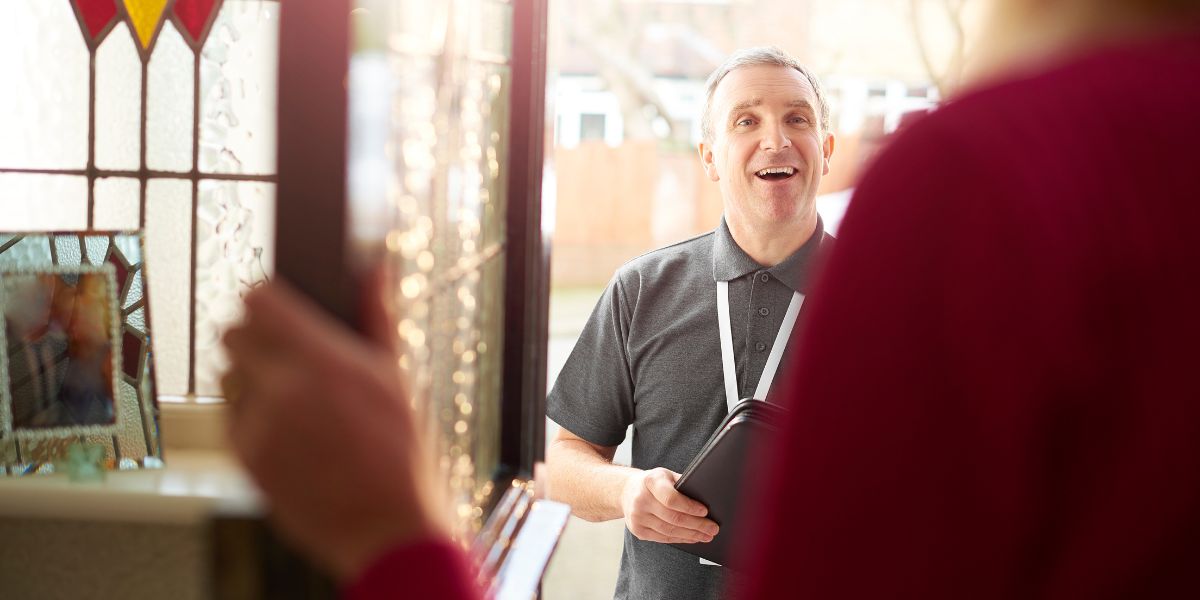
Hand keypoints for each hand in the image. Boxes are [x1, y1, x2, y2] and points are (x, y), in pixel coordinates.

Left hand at [223, 277, 443, 581]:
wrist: (388, 529)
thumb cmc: (404, 452)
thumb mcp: (399, 377)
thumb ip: (378, 314)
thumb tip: (375, 264)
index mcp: (326, 360)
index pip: (259, 300)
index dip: (265, 297)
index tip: (276, 304)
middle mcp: (285, 388)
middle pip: (232, 333)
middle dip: (254, 336)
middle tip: (282, 349)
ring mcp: (260, 426)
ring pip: (227, 376)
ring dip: (249, 377)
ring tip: (290, 396)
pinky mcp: (246, 459)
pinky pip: (232, 418)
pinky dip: (252, 418)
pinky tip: (290, 432)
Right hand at [619, 467, 718, 543]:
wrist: (626, 492)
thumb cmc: (653, 483)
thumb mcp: (666, 475)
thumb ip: (682, 484)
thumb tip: (707, 498)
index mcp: (650, 481)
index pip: (671, 498)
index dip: (689, 507)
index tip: (705, 512)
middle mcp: (641, 500)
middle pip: (673, 518)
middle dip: (697, 525)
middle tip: (713, 529)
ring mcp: (637, 517)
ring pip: (669, 531)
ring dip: (691, 535)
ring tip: (706, 536)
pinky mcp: (638, 531)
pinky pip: (663, 538)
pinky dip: (680, 539)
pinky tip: (692, 538)